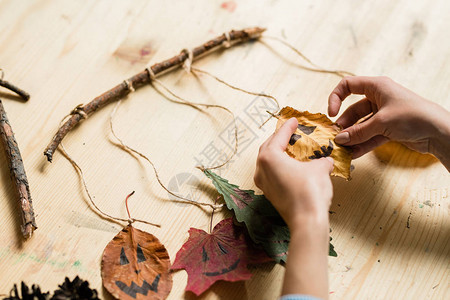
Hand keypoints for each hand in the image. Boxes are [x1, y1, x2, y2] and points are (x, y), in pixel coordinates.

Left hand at [254, 117, 333, 228]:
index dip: (288, 127)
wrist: (307, 220)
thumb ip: (321, 160)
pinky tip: (291, 166)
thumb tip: (326, 161)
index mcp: (269, 157)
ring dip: (278, 154)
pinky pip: (272, 174)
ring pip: (268, 162)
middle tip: (290, 133)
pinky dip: (280, 166)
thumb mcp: (320, 169)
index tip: (293, 121)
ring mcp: (263, 183)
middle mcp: (261, 169)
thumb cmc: (310, 192)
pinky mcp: (269, 194)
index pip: (278, 136)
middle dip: (279, 139)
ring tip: (291, 149)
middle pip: (268, 148)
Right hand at [328, 76, 449, 166]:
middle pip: (353, 110)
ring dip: (352, 137)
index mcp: (377, 86)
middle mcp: (379, 98)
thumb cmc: (413, 116)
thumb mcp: (381, 122)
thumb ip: (359, 132)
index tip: (331, 113)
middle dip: (344, 125)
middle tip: (335, 139)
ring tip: (342, 150)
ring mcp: (383, 115)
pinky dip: (362, 144)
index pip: (348, 85)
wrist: (439, 132)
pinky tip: (353, 155)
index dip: (336, 98)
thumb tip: (340, 139)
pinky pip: (370, 136)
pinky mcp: (389, 129)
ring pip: (361, 126)